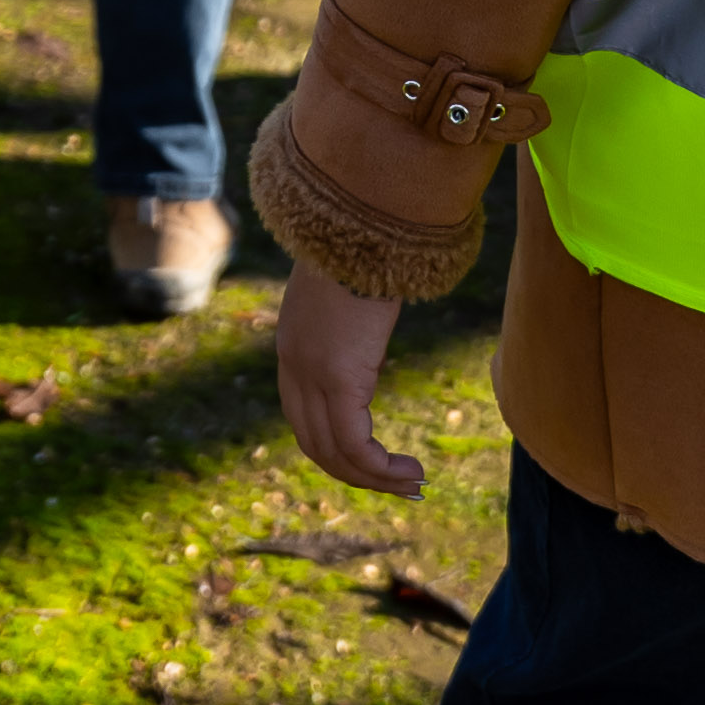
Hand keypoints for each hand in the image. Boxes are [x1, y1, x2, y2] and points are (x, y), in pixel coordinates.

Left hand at [273, 262, 425, 498]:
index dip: (334, 447)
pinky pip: (354, 443)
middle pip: (314, 443)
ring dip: (373, 478)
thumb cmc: (365, 242)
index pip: (303, 417)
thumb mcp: (347, 289)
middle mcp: (294, 367)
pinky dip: (379, 468)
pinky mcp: (338, 378)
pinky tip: (409, 470)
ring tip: (412, 485)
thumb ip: (349, 320)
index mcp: (293, 346)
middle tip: (398, 486)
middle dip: (355, 473)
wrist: (361, 218)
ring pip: (332, 451)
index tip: (372, 461)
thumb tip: (370, 329)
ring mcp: (311, 374)